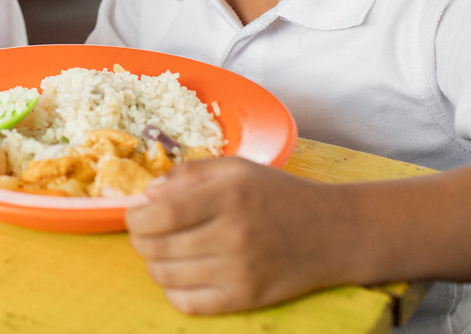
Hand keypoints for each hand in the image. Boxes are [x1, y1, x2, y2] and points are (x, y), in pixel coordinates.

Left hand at [125, 158, 348, 313]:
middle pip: (157, 246)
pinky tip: (183, 273)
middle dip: (141, 238)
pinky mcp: (246, 299)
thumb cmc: (280, 194)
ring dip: (155, 263)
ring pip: (165, 275)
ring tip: (168, 250)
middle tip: (149, 231)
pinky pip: (187, 303)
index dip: (136, 217)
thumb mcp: (237, 168)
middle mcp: (233, 235)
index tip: (136, 213)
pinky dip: (173, 290)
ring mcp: (240, 271)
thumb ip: (188, 174)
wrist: (335, 232)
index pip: (161, 213)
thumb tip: (146, 195)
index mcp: (229, 195)